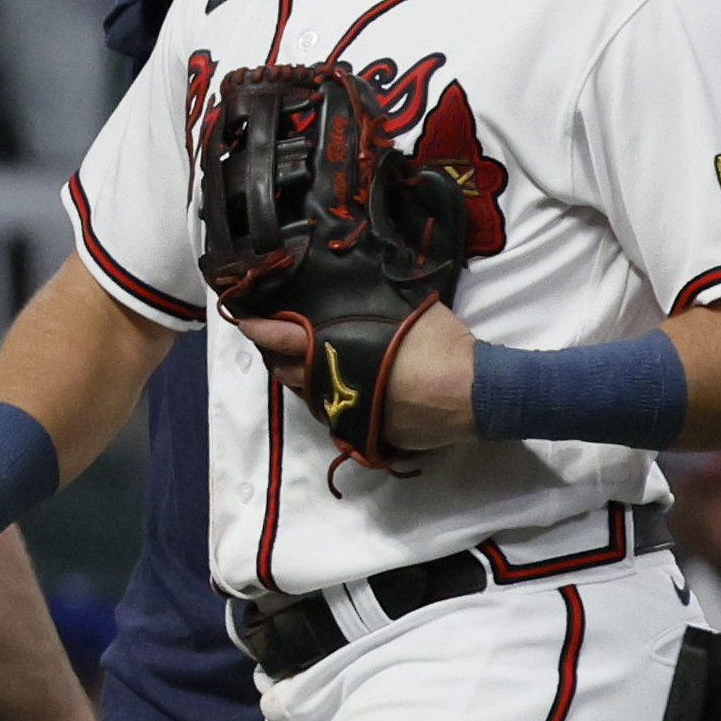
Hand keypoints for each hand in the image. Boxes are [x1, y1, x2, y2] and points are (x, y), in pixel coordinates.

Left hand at [230, 304, 470, 464]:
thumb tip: (366, 289)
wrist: (475, 393)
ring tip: (304, 367)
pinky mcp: (361, 430)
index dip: (259, 329)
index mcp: (338, 347)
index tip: (244, 322)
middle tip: (276, 345)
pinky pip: (335, 416)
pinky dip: (332, 402)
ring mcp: (345, 409)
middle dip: (278, 358)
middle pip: (287, 372)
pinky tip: (339, 391)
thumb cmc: (443, 346)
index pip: (283, 337)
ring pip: (309, 396)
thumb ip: (378, 303)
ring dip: (303, 381)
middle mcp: (332, 381)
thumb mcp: (408, 310)